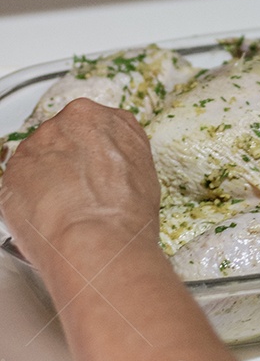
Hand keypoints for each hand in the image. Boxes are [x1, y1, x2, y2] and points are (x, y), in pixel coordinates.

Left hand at [0, 98, 160, 268]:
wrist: (96, 239)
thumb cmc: (126, 216)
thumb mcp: (144, 179)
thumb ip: (120, 162)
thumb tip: (110, 175)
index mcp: (113, 120)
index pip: (97, 128)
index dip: (94, 154)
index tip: (94, 170)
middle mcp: (75, 121)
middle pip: (65, 136)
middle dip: (67, 161)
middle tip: (76, 190)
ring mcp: (41, 141)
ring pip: (40, 156)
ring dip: (45, 177)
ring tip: (61, 208)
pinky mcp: (14, 165)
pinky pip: (19, 179)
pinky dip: (27, 197)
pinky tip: (45, 215)